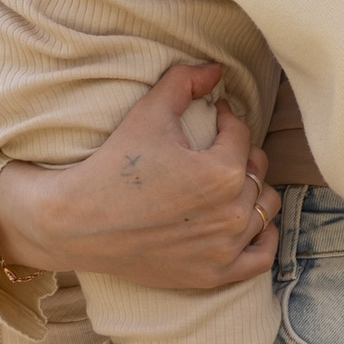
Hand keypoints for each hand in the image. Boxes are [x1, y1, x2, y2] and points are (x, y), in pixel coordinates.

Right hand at [0, 62, 279, 288]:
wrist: (78, 223)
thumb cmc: (114, 166)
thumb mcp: (148, 113)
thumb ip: (184, 82)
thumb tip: (218, 68)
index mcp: (222, 172)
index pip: (242, 134)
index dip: (227, 118)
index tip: (214, 116)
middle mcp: (231, 213)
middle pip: (258, 170)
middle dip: (241, 153)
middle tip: (216, 148)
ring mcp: (225, 248)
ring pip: (264, 208)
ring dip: (252, 190)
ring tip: (229, 181)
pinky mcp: (214, 274)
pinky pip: (262, 255)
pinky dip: (263, 236)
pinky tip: (248, 219)